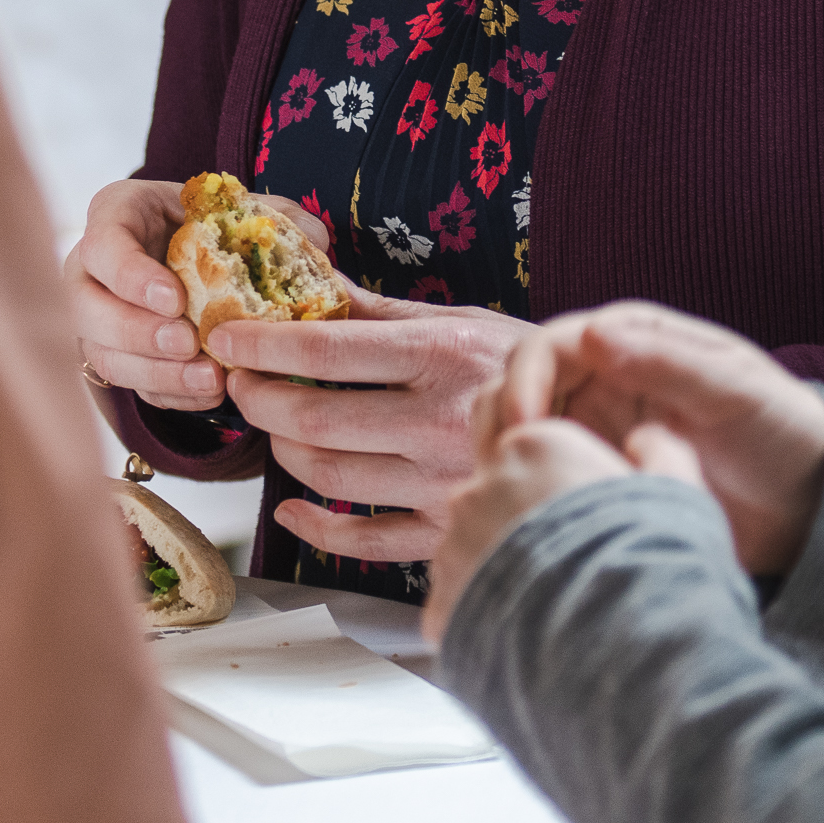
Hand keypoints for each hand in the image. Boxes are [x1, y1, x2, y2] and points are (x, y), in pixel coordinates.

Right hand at [66, 174, 320, 416]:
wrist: (200, 257)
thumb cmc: (216, 225)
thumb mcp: (244, 207)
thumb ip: (281, 217)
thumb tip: (314, 240)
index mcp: (115, 215)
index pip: (103, 244)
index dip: (131, 276)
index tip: (175, 299)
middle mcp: (89, 269)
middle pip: (85, 308)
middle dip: (136, 331)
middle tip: (188, 342)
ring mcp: (95, 318)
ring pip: (103, 355)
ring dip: (155, 372)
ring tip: (209, 378)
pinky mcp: (115, 356)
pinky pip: (131, 384)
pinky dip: (170, 393)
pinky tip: (209, 393)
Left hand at [211, 288, 526, 564]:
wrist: (597, 430)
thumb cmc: (524, 368)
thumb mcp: (462, 321)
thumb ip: (381, 311)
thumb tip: (311, 283)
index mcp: (442, 355)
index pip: (327, 350)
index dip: (262, 344)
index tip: (226, 337)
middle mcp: (440, 420)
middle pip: (315, 421)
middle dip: (259, 401)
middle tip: (240, 383)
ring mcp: (442, 481)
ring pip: (330, 478)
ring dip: (282, 451)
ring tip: (274, 428)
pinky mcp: (446, 528)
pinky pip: (364, 540)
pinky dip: (316, 526)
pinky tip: (294, 507)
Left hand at [422, 415, 703, 646]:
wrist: (615, 654)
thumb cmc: (651, 568)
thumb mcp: (681, 495)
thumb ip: (662, 452)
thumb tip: (646, 439)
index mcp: (537, 445)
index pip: (541, 452)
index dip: (575, 489)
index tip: (601, 522)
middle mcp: (482, 487)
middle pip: (504, 498)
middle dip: (534, 529)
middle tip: (580, 569)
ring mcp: (453, 547)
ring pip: (478, 552)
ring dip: (509, 575)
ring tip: (558, 611)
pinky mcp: (440, 605)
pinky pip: (463, 605)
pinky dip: (490, 620)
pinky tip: (532, 639)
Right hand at [482, 302, 823, 575]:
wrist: (805, 504)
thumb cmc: (781, 432)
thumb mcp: (734, 392)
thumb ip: (667, 362)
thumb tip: (592, 335)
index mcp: (632, 339)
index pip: (548, 346)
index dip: (525, 382)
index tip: (525, 429)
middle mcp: (602, 378)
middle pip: (517, 387)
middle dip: (503, 423)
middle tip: (508, 473)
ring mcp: (595, 430)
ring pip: (517, 433)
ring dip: (505, 458)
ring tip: (518, 499)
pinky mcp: (595, 477)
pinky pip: (541, 477)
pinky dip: (524, 490)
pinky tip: (531, 519)